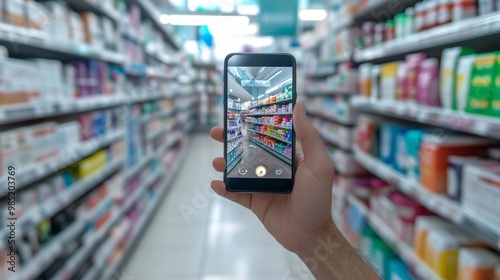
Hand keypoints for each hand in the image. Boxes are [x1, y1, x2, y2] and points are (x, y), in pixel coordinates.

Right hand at [210, 102, 336, 253]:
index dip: (253, 123)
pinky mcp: (255, 202)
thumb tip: (299, 105)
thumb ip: (309, 136)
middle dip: (230, 140)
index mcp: (287, 156)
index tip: (238, 112)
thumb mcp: (319, 164)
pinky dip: (224, 188)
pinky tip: (215, 184)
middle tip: (215, 133)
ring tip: (216, 162)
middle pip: (248, 149)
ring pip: (238, 170)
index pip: (267, 134)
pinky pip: (236, 193)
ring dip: (225, 164)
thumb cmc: (317, 198)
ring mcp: (262, 184)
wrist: (310, 235)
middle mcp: (273, 167)